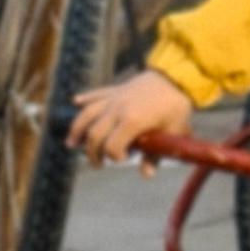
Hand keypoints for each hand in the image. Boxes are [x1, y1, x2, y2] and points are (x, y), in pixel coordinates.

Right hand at [68, 67, 192, 166]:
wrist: (177, 75)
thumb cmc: (176, 105)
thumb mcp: (172, 132)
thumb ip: (156, 155)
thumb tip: (146, 174)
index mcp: (132, 121)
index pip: (112, 147)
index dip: (114, 157)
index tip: (123, 160)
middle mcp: (118, 109)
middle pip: (94, 134)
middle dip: (92, 153)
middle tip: (98, 164)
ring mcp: (115, 98)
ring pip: (87, 114)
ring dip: (77, 129)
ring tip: (71, 143)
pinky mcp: (116, 89)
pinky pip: (96, 94)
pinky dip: (84, 99)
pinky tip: (75, 102)